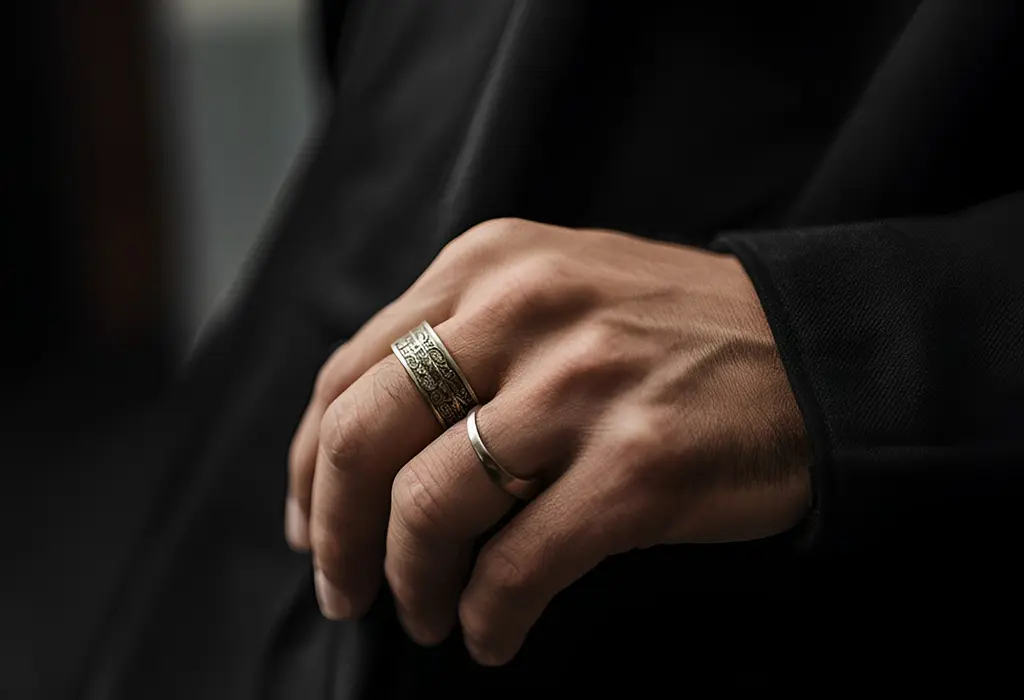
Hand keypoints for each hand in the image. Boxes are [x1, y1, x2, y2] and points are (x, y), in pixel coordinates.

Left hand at [286, 218, 810, 664]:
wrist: (810, 353)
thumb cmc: (668, 333)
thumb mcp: (548, 291)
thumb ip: (455, 340)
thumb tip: (356, 452)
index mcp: (486, 264)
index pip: (348, 373)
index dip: (308, 466)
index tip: (307, 525)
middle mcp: (524, 310)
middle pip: (363, 437)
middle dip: (335, 534)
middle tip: (345, 592)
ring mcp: (582, 385)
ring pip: (429, 507)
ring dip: (412, 584)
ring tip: (426, 616)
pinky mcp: (638, 466)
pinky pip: (517, 564)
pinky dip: (487, 615)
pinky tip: (490, 633)